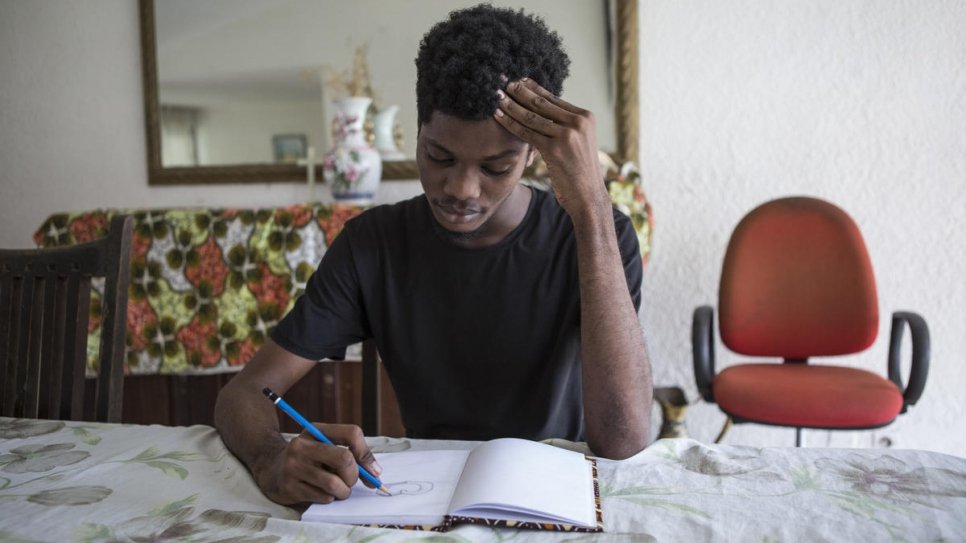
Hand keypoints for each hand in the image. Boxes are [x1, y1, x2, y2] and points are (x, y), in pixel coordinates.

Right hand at [252, 423, 381, 505]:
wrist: (270, 469)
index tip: (373, 471)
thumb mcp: (324, 446)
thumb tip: (376, 473)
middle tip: (350, 482)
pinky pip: (322, 497)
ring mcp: (294, 466)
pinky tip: (321, 493)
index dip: (366, 454)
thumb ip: (351, 454)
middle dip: (354, 476)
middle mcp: (303, 445)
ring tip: (339, 490)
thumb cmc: (307, 458)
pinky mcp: (289, 486)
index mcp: (316, 430)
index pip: (351, 433)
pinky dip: (329, 498)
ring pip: (334, 483)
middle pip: (344, 458)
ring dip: (343, 491)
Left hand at [493, 78, 607, 218]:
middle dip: (519, 91)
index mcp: (585, 117)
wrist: (588, 196)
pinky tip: (498, 116)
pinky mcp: (555, 149)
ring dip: (511, 105)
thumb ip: (563, 125)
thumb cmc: (579, 171)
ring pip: (532, 116)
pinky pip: (527, 133)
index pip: (553, 98)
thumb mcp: (577, 142)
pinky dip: (510, 123)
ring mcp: (567, 135)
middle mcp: (578, 122)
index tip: (518, 79)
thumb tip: (541, 109)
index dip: (533, 88)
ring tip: (496, 96)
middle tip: (502, 81)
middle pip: (542, 103)